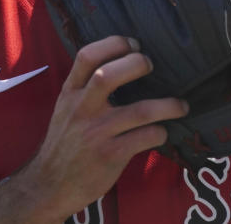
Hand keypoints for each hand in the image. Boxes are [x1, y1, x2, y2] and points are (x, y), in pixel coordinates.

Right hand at [0, 36, 188, 220]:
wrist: (49, 187)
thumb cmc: (66, 142)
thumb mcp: (66, 108)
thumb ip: (87, 87)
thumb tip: (127, 61)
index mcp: (70, 93)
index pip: (86, 56)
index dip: (113, 44)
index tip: (134, 44)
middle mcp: (81, 109)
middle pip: (107, 76)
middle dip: (136, 64)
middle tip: (152, 66)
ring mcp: (96, 133)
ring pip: (140, 111)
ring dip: (168, 106)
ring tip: (181, 105)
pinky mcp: (110, 155)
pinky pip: (145, 137)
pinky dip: (160, 133)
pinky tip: (162, 133)